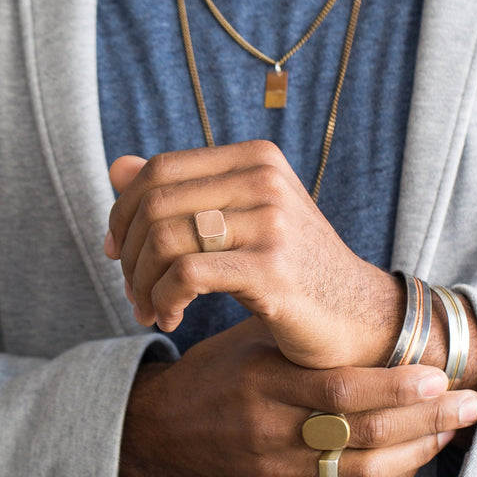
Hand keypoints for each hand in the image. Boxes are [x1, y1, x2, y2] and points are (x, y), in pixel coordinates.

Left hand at [104, 143, 403, 368]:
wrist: (360, 316)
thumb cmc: (293, 270)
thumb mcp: (239, 221)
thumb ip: (182, 192)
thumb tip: (116, 168)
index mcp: (256, 158)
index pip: (160, 170)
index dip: (123, 211)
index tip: (116, 252)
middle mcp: (265, 179)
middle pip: (155, 204)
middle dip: (129, 254)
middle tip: (132, 293)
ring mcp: (272, 222)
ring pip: (164, 240)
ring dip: (142, 284)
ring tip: (150, 310)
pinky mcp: (271, 269)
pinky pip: (186, 275)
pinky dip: (164, 300)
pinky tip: (171, 318)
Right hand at [119, 317, 476, 476]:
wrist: (158, 434)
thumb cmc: (216, 375)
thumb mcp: (250, 342)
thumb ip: (302, 333)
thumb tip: (376, 312)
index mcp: (261, 383)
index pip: (337, 390)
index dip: (395, 386)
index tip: (438, 373)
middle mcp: (268, 432)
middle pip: (361, 435)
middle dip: (425, 419)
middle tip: (470, 401)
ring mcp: (277, 473)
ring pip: (362, 472)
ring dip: (418, 451)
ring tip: (454, 427)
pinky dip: (392, 475)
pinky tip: (420, 452)